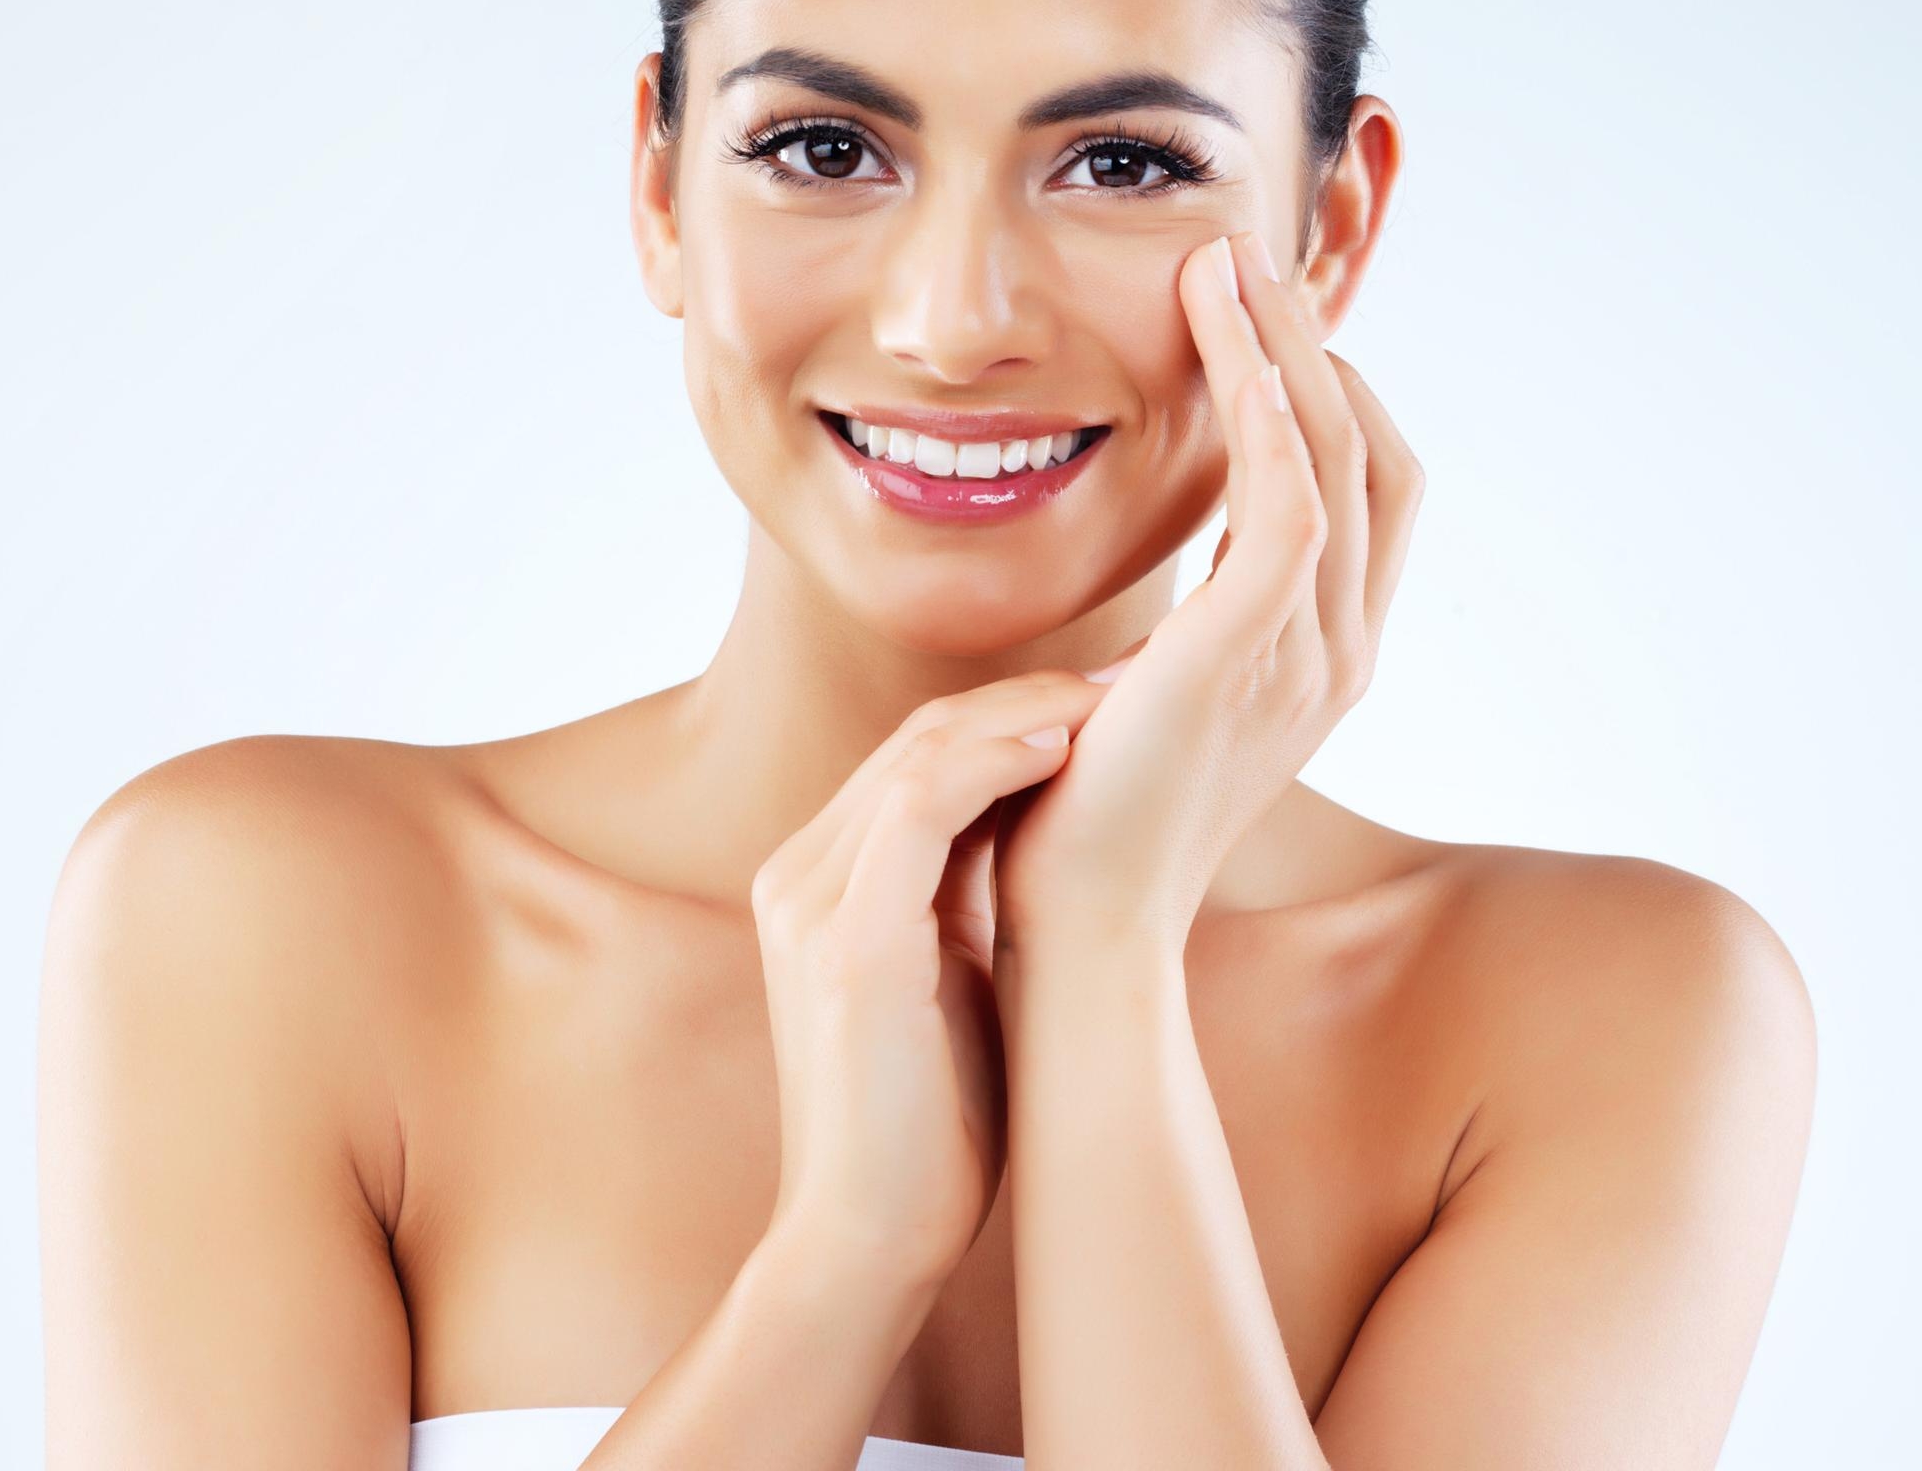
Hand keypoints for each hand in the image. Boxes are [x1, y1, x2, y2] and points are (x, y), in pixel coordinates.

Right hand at [749, 670, 1115, 1285]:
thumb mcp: (952, 973)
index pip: (913, 757)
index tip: (1099, 703)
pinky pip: (918, 809)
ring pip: (919, 755)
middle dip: (1025, 697)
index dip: (1006, 714)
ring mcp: (811, 904)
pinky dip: (993, 762)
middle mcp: (798, 874)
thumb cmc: (929, 1121)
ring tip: (1108, 702)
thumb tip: (1042, 821)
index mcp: (818, 880)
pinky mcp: (846, 942)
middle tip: (1123, 681)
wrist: (870, 1239)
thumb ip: (967, 892)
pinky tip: (1061, 748)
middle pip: (917, 738)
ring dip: (1020, 714)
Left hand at [991, 225, 1424, 959]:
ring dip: (1284, 347)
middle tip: (1244, 259)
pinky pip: (1287, 496)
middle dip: (1313, 346)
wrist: (1078, 924)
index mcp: (1322, 654)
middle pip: (1371, 452)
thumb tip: (1160, 564)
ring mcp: (1309, 653)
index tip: (1259, 323)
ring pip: (1334, 454)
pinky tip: (1221, 337)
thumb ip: (1187, 622)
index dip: (1330, 394)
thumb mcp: (1158, 691)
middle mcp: (1340, 648)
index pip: (1371, 489)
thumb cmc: (1091, 807)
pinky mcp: (1248, 649)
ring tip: (1223, 264)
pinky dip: (1265, 404)